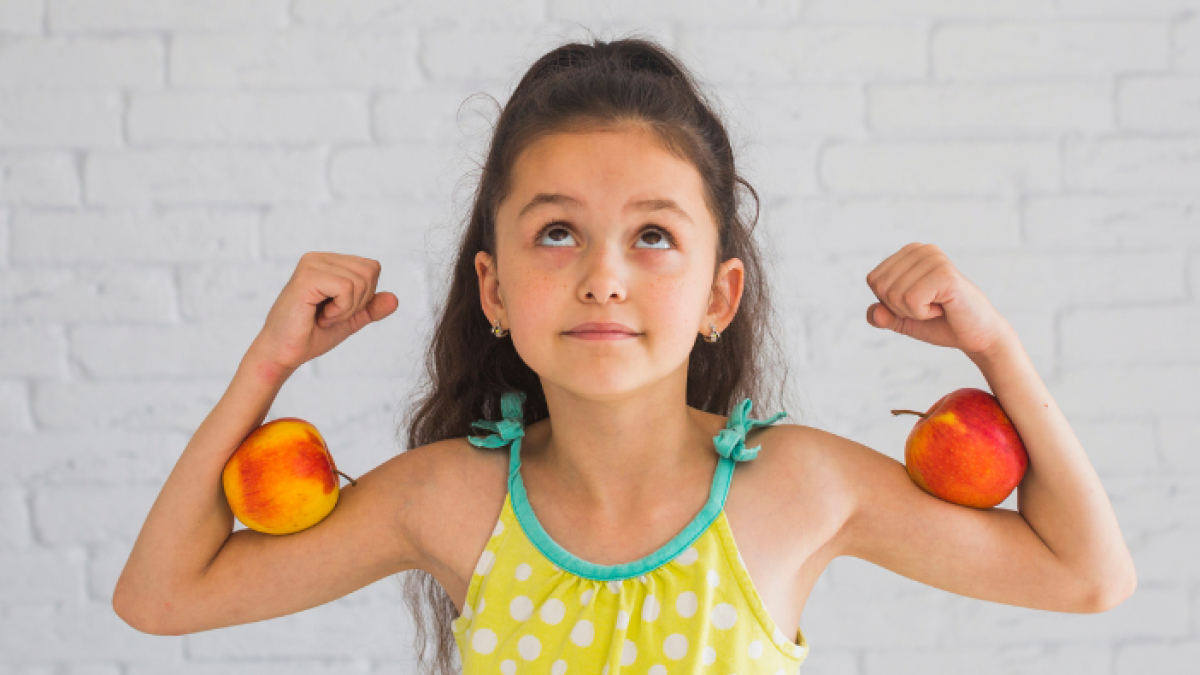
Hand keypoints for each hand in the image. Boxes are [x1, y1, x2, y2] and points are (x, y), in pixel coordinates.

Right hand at [248, 252, 398, 371]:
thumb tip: (395, 299)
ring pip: (361, 280)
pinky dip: (340, 310)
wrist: (284, 353)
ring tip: (324, 316)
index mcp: (329, 262)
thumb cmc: (311, 335)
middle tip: (331, 314)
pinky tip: (319, 316)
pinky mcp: (307, 277)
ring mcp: (311, 264)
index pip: (372, 268)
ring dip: (347, 308)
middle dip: (358, 302)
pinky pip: (346, 288)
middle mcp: (319, 258)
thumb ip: (371, 308)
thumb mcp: (350, 320)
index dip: (365, 296)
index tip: (339, 310)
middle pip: (370, 271)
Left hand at [864, 243, 1010, 356]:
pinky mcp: (945, 273)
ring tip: (938, 307)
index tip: (917, 303)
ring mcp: (935, 259)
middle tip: (929, 307)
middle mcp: (922, 250)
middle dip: (900, 308)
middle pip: (881, 287)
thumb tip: (873, 312)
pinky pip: (911, 300)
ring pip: (894, 295)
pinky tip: (944, 307)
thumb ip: (881, 315)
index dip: (889, 302)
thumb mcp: (902, 320)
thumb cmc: (940, 323)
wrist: (976, 335)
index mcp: (909, 253)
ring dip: (914, 312)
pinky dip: (924, 313)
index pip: (873, 280)